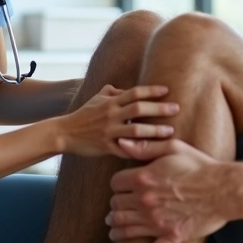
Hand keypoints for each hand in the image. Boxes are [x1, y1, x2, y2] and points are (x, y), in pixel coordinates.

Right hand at [61, 85, 177, 157]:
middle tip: (177, 108)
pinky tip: (154, 153)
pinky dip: (140, 152)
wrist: (65, 132)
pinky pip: (126, 150)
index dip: (151, 90)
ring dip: (155, 131)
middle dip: (159, 109)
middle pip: (139, 109)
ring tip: (170, 132)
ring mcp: (109, 131)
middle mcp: (111, 114)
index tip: (167, 90)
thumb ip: (114, 92)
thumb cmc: (85, 114)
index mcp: (111, 101)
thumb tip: (128, 89)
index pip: (135, 92)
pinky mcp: (106, 147)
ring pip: (135, 131)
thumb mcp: (97, 98)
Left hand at [107, 139, 228, 242]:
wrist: (225, 189)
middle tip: (118, 205)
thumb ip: (145, 146)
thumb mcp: (173, 147)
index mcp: (143, 178)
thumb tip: (121, 142)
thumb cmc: (201, 166)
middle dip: (116, 204)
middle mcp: (145, 202)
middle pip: (116, 206)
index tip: (123, 184)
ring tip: (113, 228)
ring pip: (124, 228)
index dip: (118, 183)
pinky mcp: (171, 237)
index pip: (115, 184)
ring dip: (116, 228)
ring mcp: (157, 222)